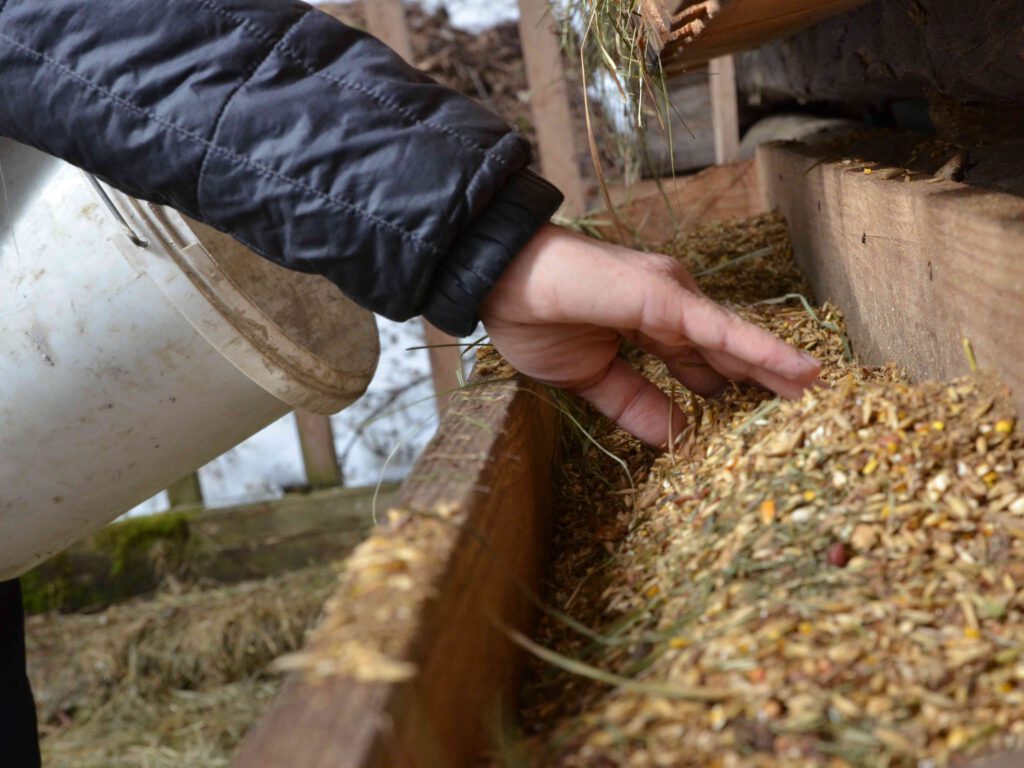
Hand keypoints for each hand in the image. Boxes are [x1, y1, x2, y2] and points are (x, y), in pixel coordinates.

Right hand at [479, 224, 821, 446]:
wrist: (501, 282)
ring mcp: (673, 299)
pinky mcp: (670, 299)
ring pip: (736, 341)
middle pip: (729, 351)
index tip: (752, 419)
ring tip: (818, 391)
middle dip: (763, 378)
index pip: (700, 361)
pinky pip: (725, 332)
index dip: (726, 387)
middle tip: (803, 406)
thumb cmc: (534, 321)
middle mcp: (670, 308)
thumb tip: (676, 438)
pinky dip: (766, 352)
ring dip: (777, 367)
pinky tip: (801, 372)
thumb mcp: (591, 380)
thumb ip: (635, 405)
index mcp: (648, 326)